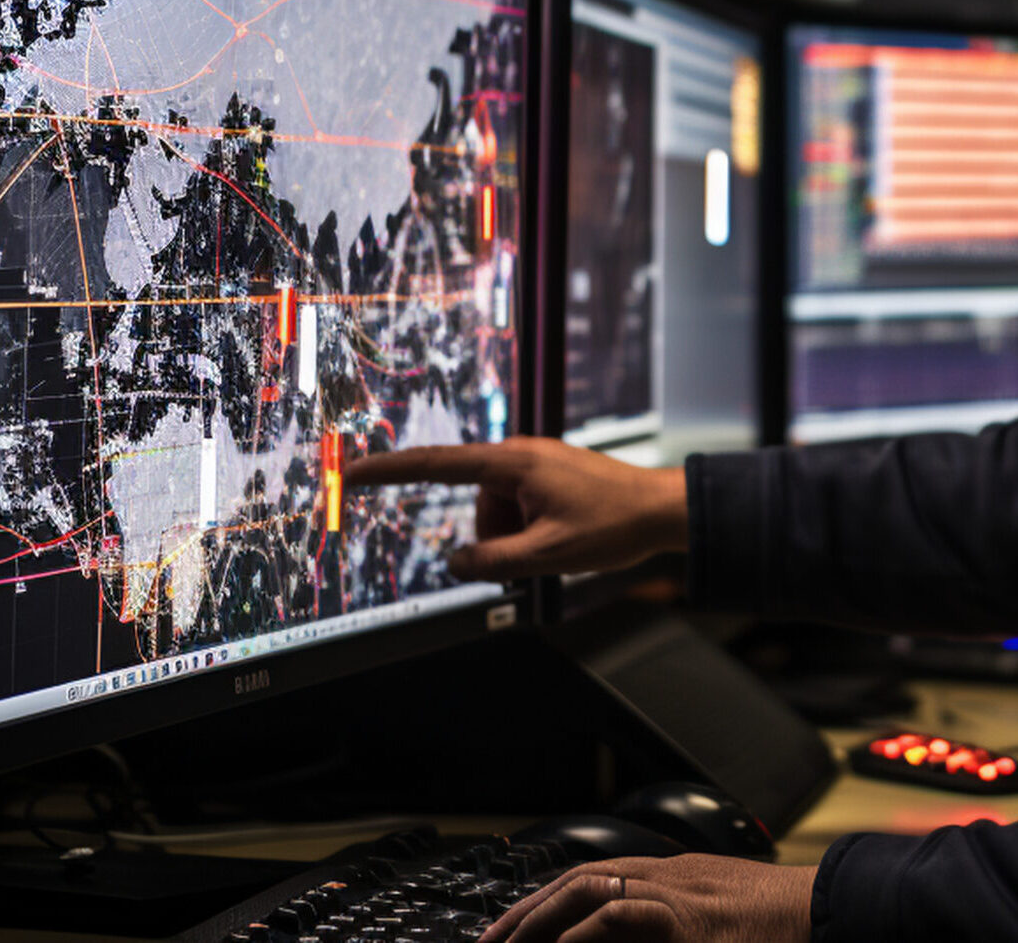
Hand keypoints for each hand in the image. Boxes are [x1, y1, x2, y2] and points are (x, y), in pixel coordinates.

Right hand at [344, 436, 689, 579]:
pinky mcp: (551, 476)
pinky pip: (520, 509)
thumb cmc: (613, 525)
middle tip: (539, 554)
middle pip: (477, 503)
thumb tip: (456, 562)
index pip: (436, 464)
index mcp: (514, 463)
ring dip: (516, 536)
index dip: (390, 470)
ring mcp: (538, 464)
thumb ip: (492, 561)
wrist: (664, 510)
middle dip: (495, 537)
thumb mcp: (546, 556)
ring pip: (499, 512)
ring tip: (561, 542)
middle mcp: (521, 455)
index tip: (353, 471)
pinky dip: (530, 531)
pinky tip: (565, 538)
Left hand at [479, 856, 814, 942]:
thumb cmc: (783, 926)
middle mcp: (670, 875)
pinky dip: (583, 933)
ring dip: (540, 920)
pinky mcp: (689, 919)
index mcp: (677, 877)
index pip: (593, 877)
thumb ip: (676, 927)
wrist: (831, 912)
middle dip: (527, 912)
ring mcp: (679, 892)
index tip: (511, 930)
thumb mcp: (717, 922)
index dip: (546, 901)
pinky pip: (622, 916)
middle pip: (580, 878)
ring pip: (589, 888)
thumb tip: (628, 938)